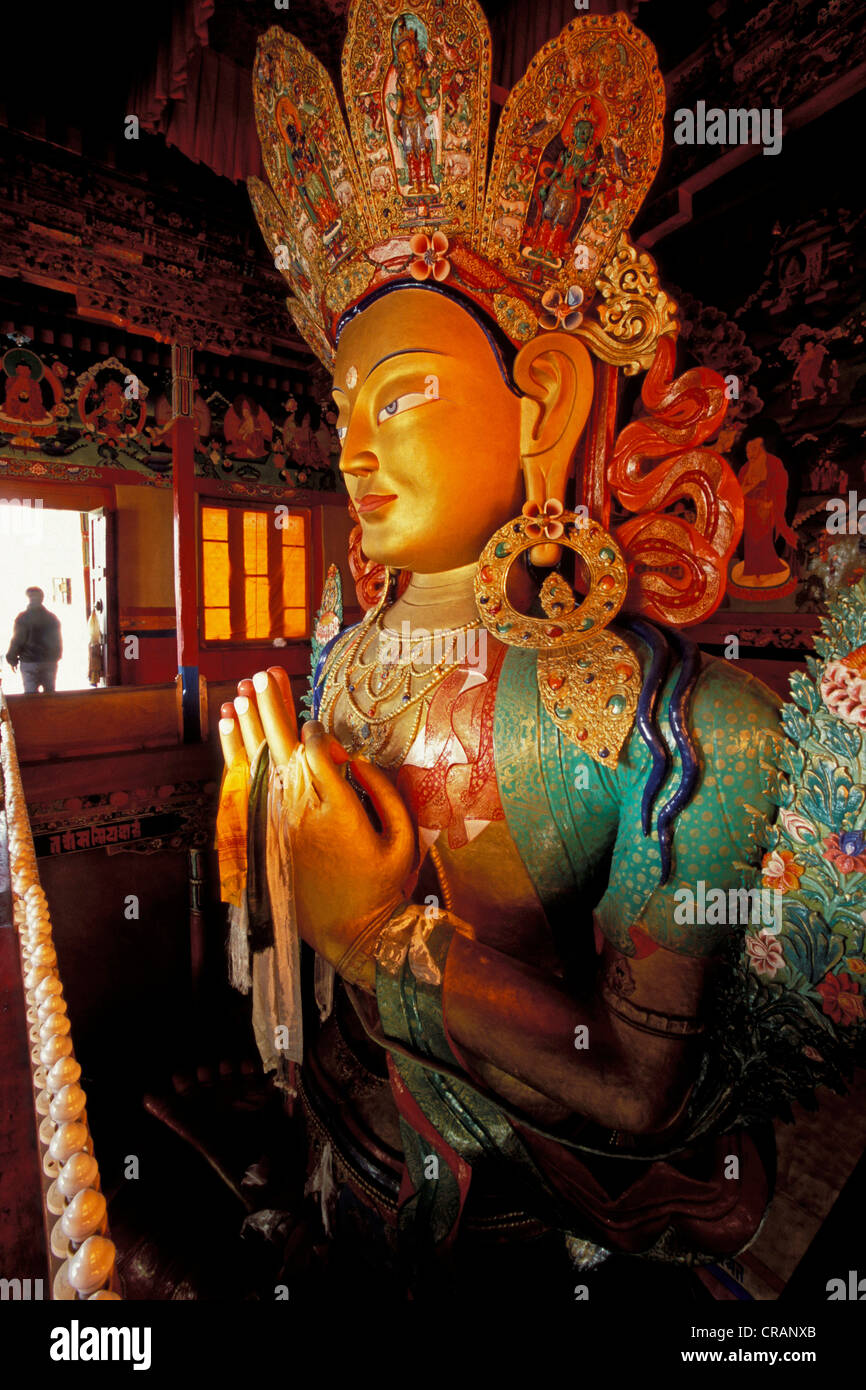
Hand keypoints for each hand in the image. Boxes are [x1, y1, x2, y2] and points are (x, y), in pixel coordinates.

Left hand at [219, 670, 415, 986]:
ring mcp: (277, 826)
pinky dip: (235, 755)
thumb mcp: (404, 839)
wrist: (353, 934)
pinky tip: (230, 728)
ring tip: (244, 689)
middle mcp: (300, 813)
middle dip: (274, 707)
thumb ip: (383, 792)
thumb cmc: (385, 887)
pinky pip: (244, 787)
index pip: (316, 753)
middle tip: (267, 673)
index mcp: (338, 811)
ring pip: (258, 762)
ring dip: (251, 723)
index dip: (313, 729)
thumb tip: (356, 758)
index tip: (312, 717)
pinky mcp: (264, 837)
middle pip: (282, 748)